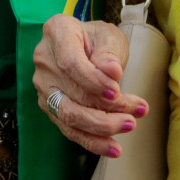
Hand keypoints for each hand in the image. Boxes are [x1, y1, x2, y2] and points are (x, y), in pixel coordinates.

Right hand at [33, 14, 146, 157]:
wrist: (85, 46)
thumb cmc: (98, 39)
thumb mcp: (109, 36)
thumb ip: (109, 52)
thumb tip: (112, 72)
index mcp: (57, 32)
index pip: (70, 62)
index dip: (93, 80)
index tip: (117, 91)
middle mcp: (44, 60)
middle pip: (72, 93)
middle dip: (107, 108)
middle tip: (135, 112)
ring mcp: (44, 86)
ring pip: (69, 115)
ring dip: (101, 127)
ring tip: (129, 125)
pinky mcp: (50, 107)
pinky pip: (69, 129)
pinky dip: (93, 141)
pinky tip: (113, 147)